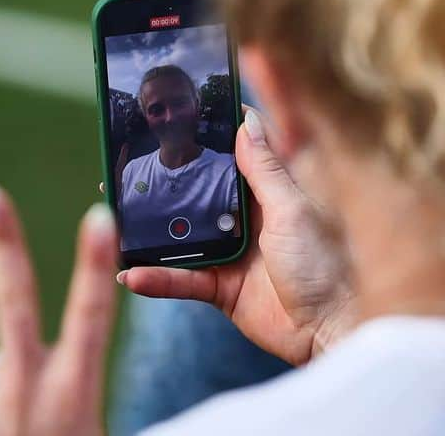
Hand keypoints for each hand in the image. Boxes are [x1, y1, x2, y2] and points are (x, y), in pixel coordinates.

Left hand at [0, 177, 117, 435]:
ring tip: (23, 433)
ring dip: (11, 386)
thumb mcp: (92, 434)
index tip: (98, 216)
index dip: (96, 263)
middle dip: (4, 239)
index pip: (91, 315)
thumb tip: (9, 362)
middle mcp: (24, 389)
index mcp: (72, 394)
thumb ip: (71, 397)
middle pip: (13, 298)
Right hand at [118, 108, 355, 365]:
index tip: (177, 115)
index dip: (208, 136)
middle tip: (126, 166)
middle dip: (164, 182)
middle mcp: (247, 218)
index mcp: (269, 191)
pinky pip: (182, 279)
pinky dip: (157, 278)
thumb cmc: (326, 264)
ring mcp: (231, 252)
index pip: (234, 155)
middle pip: (198, 193)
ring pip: (182, 235)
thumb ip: (266, 169)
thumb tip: (247, 120)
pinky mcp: (222, 287)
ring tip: (113, 218)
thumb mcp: (293, 209)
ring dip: (150, 230)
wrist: (330, 329)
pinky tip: (131, 273)